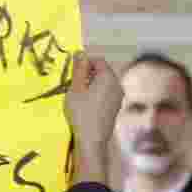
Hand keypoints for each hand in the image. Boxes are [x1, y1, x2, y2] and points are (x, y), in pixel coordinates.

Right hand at [63, 51, 121, 183]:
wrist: (92, 139)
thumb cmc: (82, 112)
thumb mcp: (75, 88)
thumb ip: (79, 69)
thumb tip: (80, 52)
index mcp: (109, 77)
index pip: (97, 60)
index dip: (84, 63)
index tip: (72, 74)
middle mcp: (118, 85)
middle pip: (102, 71)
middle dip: (87, 74)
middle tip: (73, 85)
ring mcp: (119, 97)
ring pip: (103, 83)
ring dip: (90, 85)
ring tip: (78, 96)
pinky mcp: (116, 107)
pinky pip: (105, 93)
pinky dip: (95, 94)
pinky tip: (86, 105)